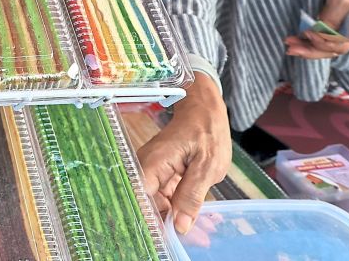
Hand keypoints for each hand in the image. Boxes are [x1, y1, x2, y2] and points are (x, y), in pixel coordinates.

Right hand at [138, 73, 230, 235]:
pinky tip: (199, 220)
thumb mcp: (206, 165)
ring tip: (203, 235)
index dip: (151, 222)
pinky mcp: (163, 174)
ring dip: (179, 218)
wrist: (204, 108)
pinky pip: (168, 196)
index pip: (141, 200)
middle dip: (170, 224)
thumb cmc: (206, 130)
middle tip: (197, 240)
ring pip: (161, 203)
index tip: (166, 238)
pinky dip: (182, 207)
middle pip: (151, 205)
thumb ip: (191, 196)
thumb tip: (179, 225)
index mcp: (154, 164)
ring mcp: (155, 171)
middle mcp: (148, 168)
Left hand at [285, 0, 348, 58]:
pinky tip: (297, 42)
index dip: (319, 41)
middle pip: (328, 51)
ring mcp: (341, 37)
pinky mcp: (333, 32)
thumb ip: (331, 19)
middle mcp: (348, 39)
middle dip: (308, 51)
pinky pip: (321, 42)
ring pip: (323, 49)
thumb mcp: (341, 2)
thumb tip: (317, 32)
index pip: (336, 45)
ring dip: (306, 49)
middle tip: (291, 49)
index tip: (306, 32)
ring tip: (290, 46)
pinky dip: (308, 44)